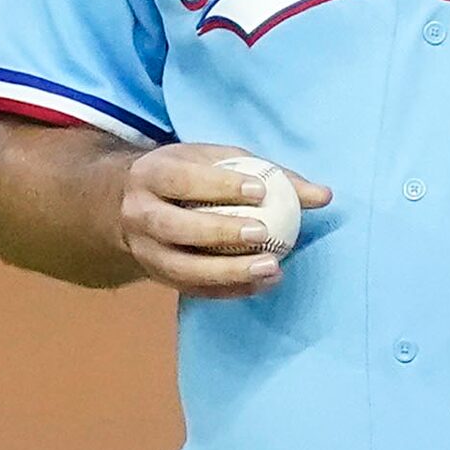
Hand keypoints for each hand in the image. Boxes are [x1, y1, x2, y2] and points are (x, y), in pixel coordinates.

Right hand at [112, 143, 333, 298]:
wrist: (125, 205)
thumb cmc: (187, 176)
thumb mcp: (218, 159)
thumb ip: (269, 173)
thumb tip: (324, 195)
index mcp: (151, 175)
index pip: (181, 180)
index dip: (218, 185)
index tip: (259, 191)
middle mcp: (138, 214)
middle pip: (174, 227)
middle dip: (218, 231)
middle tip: (262, 233)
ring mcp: (143, 250)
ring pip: (179, 267)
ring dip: (225, 272)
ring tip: (270, 268)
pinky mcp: (155, 276)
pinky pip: (190, 289)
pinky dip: (226, 290)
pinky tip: (261, 286)